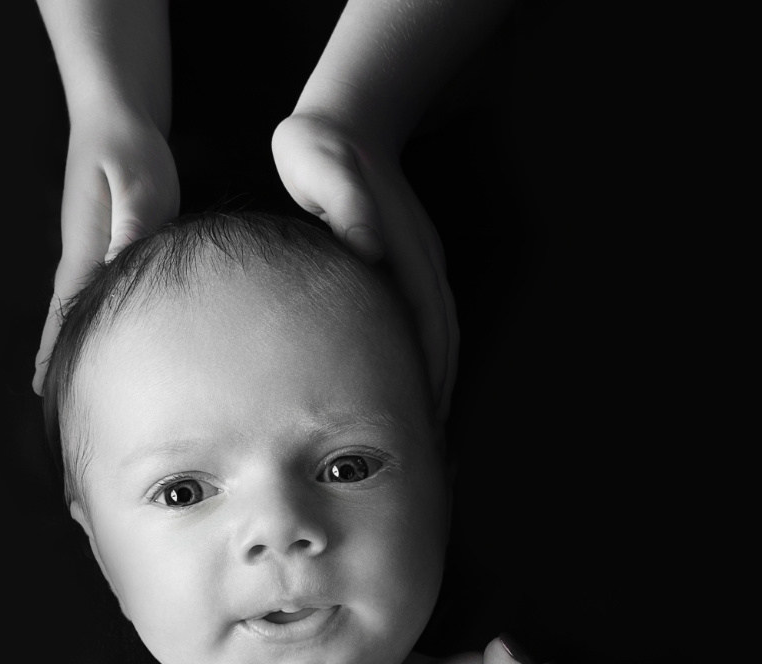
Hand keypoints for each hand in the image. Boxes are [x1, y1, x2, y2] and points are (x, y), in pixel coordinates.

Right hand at [33, 104, 178, 393]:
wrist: (115, 115)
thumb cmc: (130, 148)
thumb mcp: (137, 184)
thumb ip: (131, 225)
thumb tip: (122, 266)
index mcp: (86, 252)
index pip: (66, 313)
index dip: (56, 349)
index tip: (43, 386)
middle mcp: (81, 257)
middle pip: (63, 317)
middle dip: (53, 356)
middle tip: (44, 398)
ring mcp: (90, 252)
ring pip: (75, 306)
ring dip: (66, 340)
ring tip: (58, 377)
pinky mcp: (106, 245)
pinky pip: (91, 294)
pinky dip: (85, 318)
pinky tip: (90, 333)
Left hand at [272, 112, 457, 419]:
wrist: (342, 117)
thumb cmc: (318, 146)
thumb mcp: (321, 164)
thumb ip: (346, 203)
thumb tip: (370, 250)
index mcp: (401, 244)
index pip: (425, 320)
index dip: (427, 371)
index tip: (424, 417)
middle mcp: (421, 258)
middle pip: (443, 336)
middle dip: (440, 391)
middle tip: (429, 449)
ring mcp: (420, 261)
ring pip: (440, 332)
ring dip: (437, 379)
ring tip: (427, 432)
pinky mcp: (409, 264)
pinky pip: (425, 321)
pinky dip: (425, 357)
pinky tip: (411, 389)